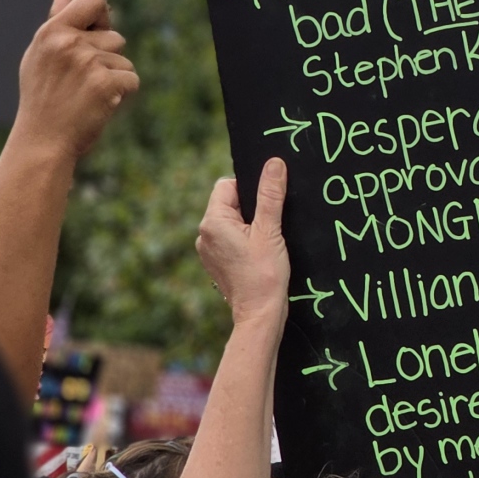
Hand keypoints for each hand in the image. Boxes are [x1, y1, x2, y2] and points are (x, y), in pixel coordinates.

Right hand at [10, 0, 138, 162]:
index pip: (93, 0)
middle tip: (79, 80)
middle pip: (115, 36)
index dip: (102, 13)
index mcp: (51, 32)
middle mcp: (70, 43)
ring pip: (123, 59)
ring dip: (113, 77)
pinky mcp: (107, 83)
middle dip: (106, 56)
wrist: (42, 141)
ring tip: (85, 94)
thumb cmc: (42, 96)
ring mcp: (89, 63)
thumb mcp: (40, 54)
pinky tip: (98, 104)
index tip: (97, 27)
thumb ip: (57, 19)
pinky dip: (122, 93)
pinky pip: (131, 79)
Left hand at [197, 157, 290, 323]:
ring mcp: (208, 250)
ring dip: (250, 225)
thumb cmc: (264, 274)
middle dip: (252, 209)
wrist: (259, 314)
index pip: (227, 185)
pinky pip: (230, 238)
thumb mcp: (271, 230)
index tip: (268, 207)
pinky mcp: (216, 262)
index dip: (250, 190)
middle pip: (230, 203)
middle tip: (269, 227)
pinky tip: (260, 254)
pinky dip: (246, 240)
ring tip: (266, 243)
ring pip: (232, 221)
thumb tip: (274, 163)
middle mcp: (204, 234)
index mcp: (212, 222)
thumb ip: (271, 194)